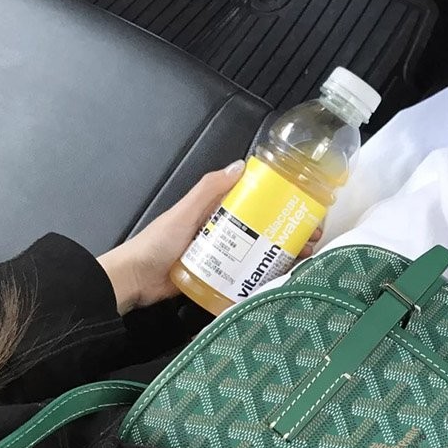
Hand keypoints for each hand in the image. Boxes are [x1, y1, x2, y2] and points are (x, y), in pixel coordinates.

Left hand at [98, 161, 321, 314]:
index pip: (256, 204)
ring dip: (285, 254)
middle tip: (311, 239)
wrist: (135, 282)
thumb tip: (242, 165)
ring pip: (262, 254)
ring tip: (304, 257)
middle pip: (265, 230)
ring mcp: (223, 259)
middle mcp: (224, 233)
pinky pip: (248, 276)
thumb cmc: (158, 243)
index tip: (305, 209)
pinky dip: (266, 277)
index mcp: (217, 212)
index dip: (282, 205)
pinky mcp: (220, 280)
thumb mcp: (184, 211)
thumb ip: (209, 190)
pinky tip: (284, 279)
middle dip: (291, 232)